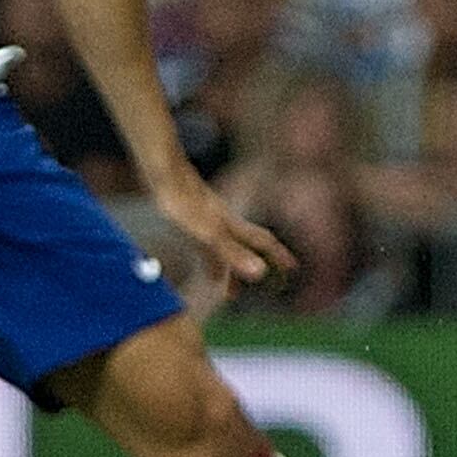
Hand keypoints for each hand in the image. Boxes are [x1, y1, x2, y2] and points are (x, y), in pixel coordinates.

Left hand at [148, 171, 296, 289]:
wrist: (164, 172)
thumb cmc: (186, 202)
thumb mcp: (209, 233)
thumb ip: (232, 253)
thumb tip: (260, 272)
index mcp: (232, 225)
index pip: (263, 241)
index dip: (278, 254)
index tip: (293, 267)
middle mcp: (223, 221)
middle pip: (243, 245)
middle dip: (251, 264)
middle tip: (257, 284)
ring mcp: (206, 216)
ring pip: (222, 244)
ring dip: (226, 264)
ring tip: (222, 283)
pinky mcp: (188, 213)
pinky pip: (203, 239)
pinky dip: (206, 252)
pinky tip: (199, 253)